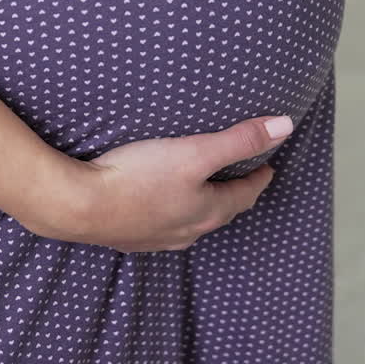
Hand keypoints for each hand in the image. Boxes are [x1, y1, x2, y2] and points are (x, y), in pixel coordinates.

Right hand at [32, 113, 294, 252]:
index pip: (245, 194)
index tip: (267, 164)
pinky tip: (157, 202)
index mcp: (208, 211)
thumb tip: (285, 127)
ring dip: (201, 203)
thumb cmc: (138, 178)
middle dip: (233, 192)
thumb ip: (239, 140)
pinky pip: (161, 223)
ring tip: (201, 187)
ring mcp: (157, 237)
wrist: (79, 206)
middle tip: (239, 175)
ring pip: (190, 220)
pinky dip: (170, 210)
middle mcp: (187, 230)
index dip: (259, 176)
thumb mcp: (195, 152)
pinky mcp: (130, 235)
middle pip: (220, 210)